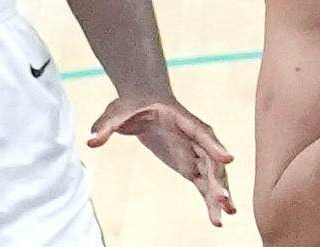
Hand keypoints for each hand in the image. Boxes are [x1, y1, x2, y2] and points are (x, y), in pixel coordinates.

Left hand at [88, 96, 234, 225]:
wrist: (144, 101)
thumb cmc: (134, 104)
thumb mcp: (118, 111)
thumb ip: (106, 125)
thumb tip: (91, 140)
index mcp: (185, 122)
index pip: (202, 134)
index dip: (215, 146)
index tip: (227, 160)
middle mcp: (196, 139)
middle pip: (212, 160)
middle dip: (220, 180)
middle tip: (225, 201)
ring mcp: (194, 153)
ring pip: (212, 175)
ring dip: (220, 194)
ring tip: (228, 215)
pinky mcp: (189, 165)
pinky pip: (204, 184)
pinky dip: (210, 199)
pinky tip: (216, 218)